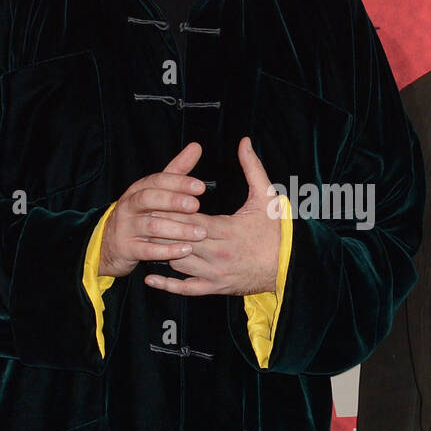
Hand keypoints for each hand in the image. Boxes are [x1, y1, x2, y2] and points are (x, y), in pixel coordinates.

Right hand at [99, 143, 207, 278]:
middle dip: (173, 202)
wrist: (109, 243)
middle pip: (149, 199)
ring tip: (200, 233)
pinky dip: (167, 251)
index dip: (178, 182)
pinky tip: (186, 250)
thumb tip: (196, 146)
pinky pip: (147, 251)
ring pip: (151, 226)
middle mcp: (130, 206)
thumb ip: (177, 171)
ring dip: (177, 229)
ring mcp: (126, 227)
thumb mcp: (155, 191)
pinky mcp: (127, 249)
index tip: (200, 187)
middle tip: (196, 206)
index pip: (157, 181)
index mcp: (139, 189)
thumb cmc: (140, 213)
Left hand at [144, 137, 281, 296]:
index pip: (187, 218)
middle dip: (159, 229)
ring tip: (145, 240)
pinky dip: (167, 285)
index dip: (168, 209)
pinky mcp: (215, 287)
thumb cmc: (277, 231)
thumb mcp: (266, 197)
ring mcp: (215, 273)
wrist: (290, 266)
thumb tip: (244, 142)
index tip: (153, 201)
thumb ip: (252, 168)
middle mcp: (217, 253)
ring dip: (161, 252)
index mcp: (226, 229)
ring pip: (177, 262)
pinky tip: (150, 277)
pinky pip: (186, 289)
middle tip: (140, 219)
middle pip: (177, 240)